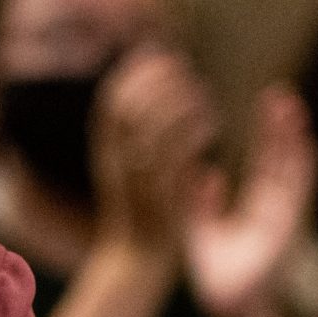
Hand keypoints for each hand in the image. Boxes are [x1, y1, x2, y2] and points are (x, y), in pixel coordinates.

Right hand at [90, 48, 211, 256]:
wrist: (136, 260)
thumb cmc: (138, 209)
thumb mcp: (123, 167)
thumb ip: (128, 133)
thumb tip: (145, 89)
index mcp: (105, 153)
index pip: (111, 101)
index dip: (134, 73)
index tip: (159, 56)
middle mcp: (117, 162)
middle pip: (132, 107)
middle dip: (159, 81)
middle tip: (188, 71)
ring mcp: (139, 179)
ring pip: (157, 125)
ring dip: (182, 103)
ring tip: (204, 98)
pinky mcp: (164, 194)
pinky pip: (180, 152)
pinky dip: (195, 131)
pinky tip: (212, 125)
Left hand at [184, 86, 317, 316]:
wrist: (225, 305)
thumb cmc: (216, 275)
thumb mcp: (202, 231)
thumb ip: (200, 203)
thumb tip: (204, 173)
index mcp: (259, 210)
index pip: (268, 165)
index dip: (269, 137)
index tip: (267, 106)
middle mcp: (276, 211)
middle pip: (283, 162)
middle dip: (283, 130)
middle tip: (281, 95)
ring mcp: (285, 219)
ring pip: (294, 171)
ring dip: (294, 141)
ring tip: (291, 108)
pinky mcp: (288, 228)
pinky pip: (299, 192)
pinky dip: (302, 168)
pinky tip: (303, 142)